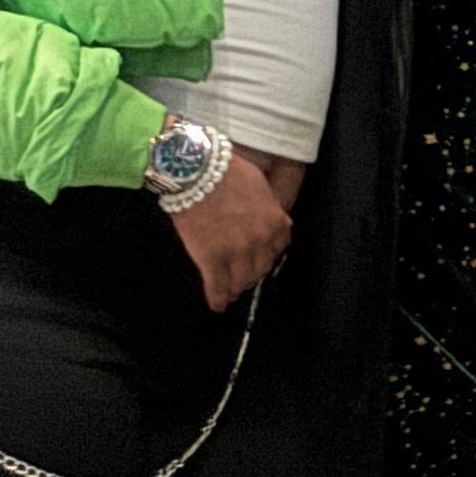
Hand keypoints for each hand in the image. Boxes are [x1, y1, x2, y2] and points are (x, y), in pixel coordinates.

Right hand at [166, 158, 294, 310]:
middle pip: (259, 269)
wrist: (198, 171)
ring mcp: (236, 252)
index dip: (266, 256)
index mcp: (275, 222)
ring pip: (240, 281)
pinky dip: (217, 299)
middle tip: (242, 277)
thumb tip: (271, 220)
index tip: (259, 260)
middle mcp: (260, 241)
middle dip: (251, 275)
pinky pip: (217, 286)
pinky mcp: (211, 259)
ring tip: (230, 292)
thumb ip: (269, 208)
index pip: (277, 249)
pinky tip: (217, 305)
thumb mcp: (260, 186)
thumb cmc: (227, 171)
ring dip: (236, 288)